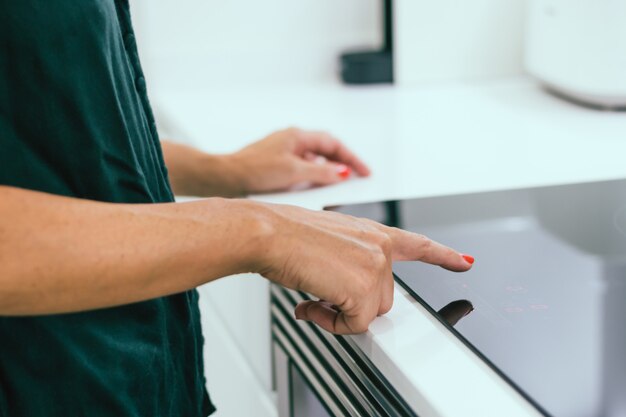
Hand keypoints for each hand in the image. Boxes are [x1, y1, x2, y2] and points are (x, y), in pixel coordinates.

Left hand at [228, 127, 370, 193]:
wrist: (226, 178)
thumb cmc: (254, 170)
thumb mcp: (293, 172)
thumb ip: (320, 172)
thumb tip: (341, 173)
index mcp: (297, 136)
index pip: (333, 144)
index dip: (351, 158)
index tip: (364, 172)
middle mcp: (292, 142)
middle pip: (326, 151)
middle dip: (343, 165)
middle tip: (358, 179)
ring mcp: (285, 153)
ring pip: (314, 162)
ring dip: (328, 173)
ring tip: (340, 188)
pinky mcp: (278, 166)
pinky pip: (303, 170)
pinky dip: (314, 179)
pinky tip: (316, 191)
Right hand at [252, 202, 473, 333]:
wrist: (268, 233)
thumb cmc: (285, 234)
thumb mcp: (326, 241)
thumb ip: (344, 264)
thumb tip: (336, 297)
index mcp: (371, 231)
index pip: (417, 244)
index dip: (443, 256)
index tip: (464, 262)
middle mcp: (380, 246)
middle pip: (382, 296)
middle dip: (352, 303)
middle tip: (321, 294)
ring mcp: (376, 265)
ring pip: (368, 312)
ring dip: (339, 312)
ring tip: (313, 294)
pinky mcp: (365, 288)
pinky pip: (354, 325)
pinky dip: (331, 323)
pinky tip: (312, 303)